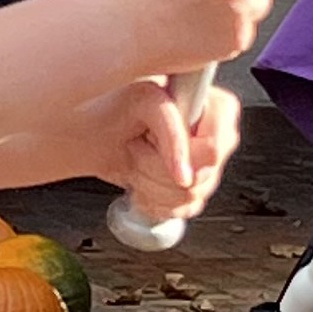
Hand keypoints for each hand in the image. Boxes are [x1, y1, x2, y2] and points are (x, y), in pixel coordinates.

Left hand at [88, 75, 242, 224]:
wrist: (96, 129)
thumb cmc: (116, 107)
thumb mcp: (144, 101)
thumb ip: (172, 130)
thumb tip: (185, 175)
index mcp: (214, 107)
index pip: (214, 149)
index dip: (183, 156)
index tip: (151, 142)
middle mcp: (216, 136)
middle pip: (202, 177)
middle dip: (158, 169)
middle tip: (138, 145)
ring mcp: (206, 165)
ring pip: (191, 197)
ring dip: (151, 184)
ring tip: (137, 161)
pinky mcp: (193, 188)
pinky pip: (185, 210)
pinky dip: (155, 200)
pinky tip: (142, 181)